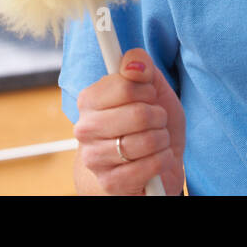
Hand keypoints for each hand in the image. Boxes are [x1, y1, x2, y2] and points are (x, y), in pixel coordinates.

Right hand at [72, 48, 185, 194]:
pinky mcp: (109, 183)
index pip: (126, 85)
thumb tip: (134, 63)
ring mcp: (94, 158)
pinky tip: (157, 159)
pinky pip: (148, 167)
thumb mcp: (152, 88)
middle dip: (158, 117)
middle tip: (155, 121)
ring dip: (162, 140)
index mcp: (89, 100)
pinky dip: (162, 161)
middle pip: (138, 114)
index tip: (149, 96)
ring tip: (156, 141)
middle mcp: (85, 128)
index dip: (147, 90)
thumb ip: (141, 66)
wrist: (148, 166)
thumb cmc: (149, 123)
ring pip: (146, 141)